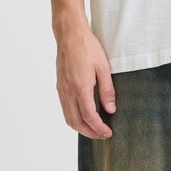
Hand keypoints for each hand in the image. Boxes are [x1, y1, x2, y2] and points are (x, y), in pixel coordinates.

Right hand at [55, 25, 115, 139]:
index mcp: (80, 87)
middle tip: (102, 135)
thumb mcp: (103, 67)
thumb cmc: (87, 47)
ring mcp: (61, 90)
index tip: (108, 133)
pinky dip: (73, 118)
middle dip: (89, 133)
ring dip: (80, 127)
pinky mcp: (59, 87)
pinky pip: (65, 109)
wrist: (69, 35)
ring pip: (68, 118)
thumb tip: (111, 110)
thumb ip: (107, 90)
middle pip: (76, 122)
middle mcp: (68, 91)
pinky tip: (83, 116)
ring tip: (94, 129)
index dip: (99, 128)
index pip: (89, 116)